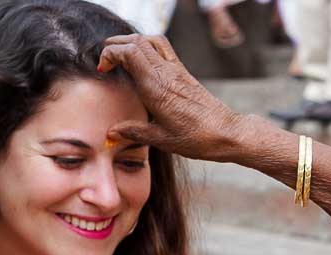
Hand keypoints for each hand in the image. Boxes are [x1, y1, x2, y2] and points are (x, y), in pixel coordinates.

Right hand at [97, 34, 240, 161]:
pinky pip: (164, 49)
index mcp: (156, 88)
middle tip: (106, 59)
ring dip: (133, 42)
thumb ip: (134, 132)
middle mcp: (166, 74)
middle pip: (137, 41)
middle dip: (116, 44)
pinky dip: (149, 47)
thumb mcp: (161, 139)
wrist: (227, 133)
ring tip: (121, 55)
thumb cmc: (196, 139)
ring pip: (151, 40)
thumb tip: (111, 133)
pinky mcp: (184, 73)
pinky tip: (143, 62)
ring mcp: (177, 71)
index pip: (129, 52)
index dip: (110, 54)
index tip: (103, 69)